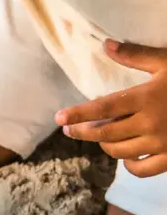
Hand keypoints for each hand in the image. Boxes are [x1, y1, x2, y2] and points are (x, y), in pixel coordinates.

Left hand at [55, 39, 166, 176]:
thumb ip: (136, 56)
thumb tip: (106, 44)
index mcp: (147, 98)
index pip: (102, 108)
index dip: (78, 114)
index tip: (58, 118)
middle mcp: (151, 124)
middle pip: (104, 133)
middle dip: (82, 131)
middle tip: (70, 129)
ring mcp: (162, 145)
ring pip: (118, 152)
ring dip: (104, 144)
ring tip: (98, 136)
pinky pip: (140, 170)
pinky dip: (128, 165)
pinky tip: (125, 155)